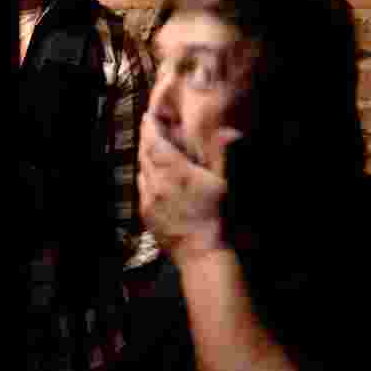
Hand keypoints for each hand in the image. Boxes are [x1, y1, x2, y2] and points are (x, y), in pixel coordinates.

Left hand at [137, 113, 241, 265]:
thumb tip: (228, 132)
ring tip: (152, 151)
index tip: (149, 116)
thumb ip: (224, 155)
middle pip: (144, 155)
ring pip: (141, 172)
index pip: (155, 142)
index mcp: (175, 172)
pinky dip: (146, 179)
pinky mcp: (148, 217)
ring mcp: (150, 202)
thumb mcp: (227, 183)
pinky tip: (154, 181)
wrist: (204, 255)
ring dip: (145, 159)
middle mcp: (156, 184)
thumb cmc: (219, 219)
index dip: (151, 127)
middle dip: (146, 139)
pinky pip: (142, 191)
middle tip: (149, 128)